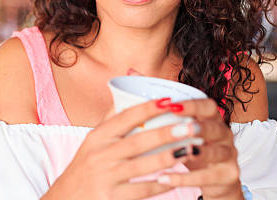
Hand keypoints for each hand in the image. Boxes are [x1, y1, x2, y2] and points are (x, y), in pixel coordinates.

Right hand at [42, 98, 200, 199]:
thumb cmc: (84, 167)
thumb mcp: (92, 141)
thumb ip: (112, 118)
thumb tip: (126, 88)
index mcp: (97, 136)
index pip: (125, 117)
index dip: (148, 108)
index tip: (170, 100)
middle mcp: (100, 155)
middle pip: (138, 141)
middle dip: (167, 132)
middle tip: (191, 125)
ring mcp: (105, 177)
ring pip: (142, 165)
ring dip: (169, 157)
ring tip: (191, 149)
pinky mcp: (111, 198)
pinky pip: (141, 191)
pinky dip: (160, 185)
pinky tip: (176, 179)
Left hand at [155, 98, 242, 199]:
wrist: (216, 181)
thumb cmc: (195, 151)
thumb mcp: (185, 135)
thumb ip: (170, 123)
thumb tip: (139, 109)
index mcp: (213, 120)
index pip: (208, 107)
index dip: (192, 105)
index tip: (172, 105)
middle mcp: (224, 135)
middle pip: (216, 128)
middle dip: (200, 127)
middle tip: (185, 128)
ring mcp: (228, 156)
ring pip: (216, 153)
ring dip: (197, 153)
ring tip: (177, 154)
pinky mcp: (227, 176)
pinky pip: (207, 177)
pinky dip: (184, 179)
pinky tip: (165, 178)